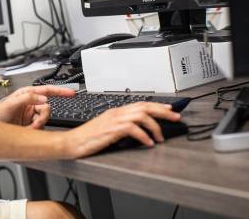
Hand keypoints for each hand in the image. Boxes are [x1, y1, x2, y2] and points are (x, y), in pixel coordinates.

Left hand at [0, 85, 75, 127]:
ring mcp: (30, 115)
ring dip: (38, 125)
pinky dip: (35, 130)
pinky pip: (40, 127)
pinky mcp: (30, 125)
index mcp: (26, 94)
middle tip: (35, 123)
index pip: (47, 90)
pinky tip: (27, 131)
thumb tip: (43, 98)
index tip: (71, 93)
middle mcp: (30, 104)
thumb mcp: (11, 103)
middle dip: (43, 117)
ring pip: (45, 119)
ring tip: (29, 128)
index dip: (60, 91)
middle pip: (47, 108)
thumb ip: (28, 98)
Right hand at [66, 102, 180, 157]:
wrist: (72, 142)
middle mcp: (117, 112)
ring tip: (161, 137)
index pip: (141, 104)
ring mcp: (114, 120)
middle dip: (163, 112)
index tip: (170, 109)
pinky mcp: (112, 130)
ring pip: (141, 115)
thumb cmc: (88, 138)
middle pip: (145, 106)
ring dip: (155, 126)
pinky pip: (133, 129)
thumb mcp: (108, 129)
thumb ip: (122, 127)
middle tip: (176, 117)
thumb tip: (139, 131)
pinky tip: (148, 143)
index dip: (157, 106)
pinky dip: (144, 136)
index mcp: (116, 111)